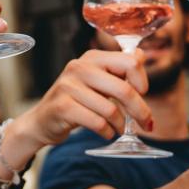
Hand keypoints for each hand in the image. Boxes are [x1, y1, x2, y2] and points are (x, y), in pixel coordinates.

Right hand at [9, 51, 153, 158]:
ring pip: (111, 109)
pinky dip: (107, 132)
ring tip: (118, 129)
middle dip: (140, 110)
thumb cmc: (76, 101)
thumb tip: (140, 55)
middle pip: (124, 89)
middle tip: (147, 124)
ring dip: (120, 125)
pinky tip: (106, 133)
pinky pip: (97, 122)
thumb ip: (118, 69)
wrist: (42, 121)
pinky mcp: (63, 107)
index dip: (142, 81)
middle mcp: (79, 67)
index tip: (142, 94)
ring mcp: (68, 87)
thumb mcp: (97, 81)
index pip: (129, 62)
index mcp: (92, 58)